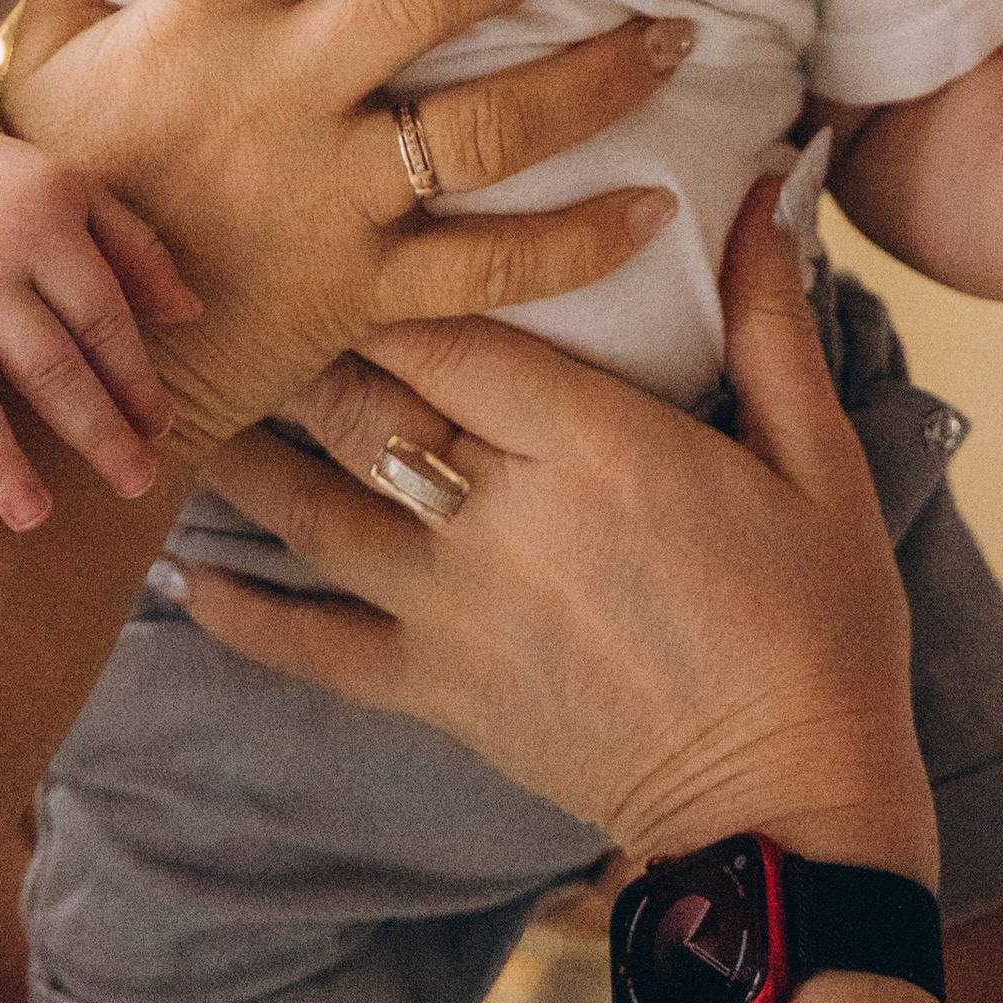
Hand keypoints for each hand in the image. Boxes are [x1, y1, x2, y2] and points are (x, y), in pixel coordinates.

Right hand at [0, 127, 193, 534]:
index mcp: (40, 232)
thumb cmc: (10, 196)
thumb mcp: (78, 196)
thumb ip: (136, 251)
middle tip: (136, 484)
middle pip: (42, 363)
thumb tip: (192, 312)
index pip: (99, 316)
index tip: (163, 430)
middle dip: (93, 429)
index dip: (134, 377)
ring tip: (34, 518)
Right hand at [1, 0, 685, 449]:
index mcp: (196, 22)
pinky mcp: (363, 295)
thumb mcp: (47, 60)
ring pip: (487, 131)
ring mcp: (326, 202)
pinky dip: (582, 242)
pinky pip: (492, 268)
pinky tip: (656, 204)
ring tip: (677, 33)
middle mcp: (273, 100)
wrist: (72, 370)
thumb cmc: (63, 194)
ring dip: (596, 80)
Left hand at [176, 182, 938, 882]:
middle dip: (296, 337)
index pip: (452, 329)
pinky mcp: (436, 693)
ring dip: (244, 450)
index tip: (341, 212)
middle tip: (236, 274)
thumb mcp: (819, 462)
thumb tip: (770, 187)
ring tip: (182, 389)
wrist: (787, 815)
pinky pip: (311, 650)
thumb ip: (773, 323)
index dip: (387, 269)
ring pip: (313, 509)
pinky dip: (241, 615)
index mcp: (592, 445)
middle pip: (362, 404)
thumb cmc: (820, 627)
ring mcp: (454, 611)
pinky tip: (182, 576)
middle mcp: (500, 517)